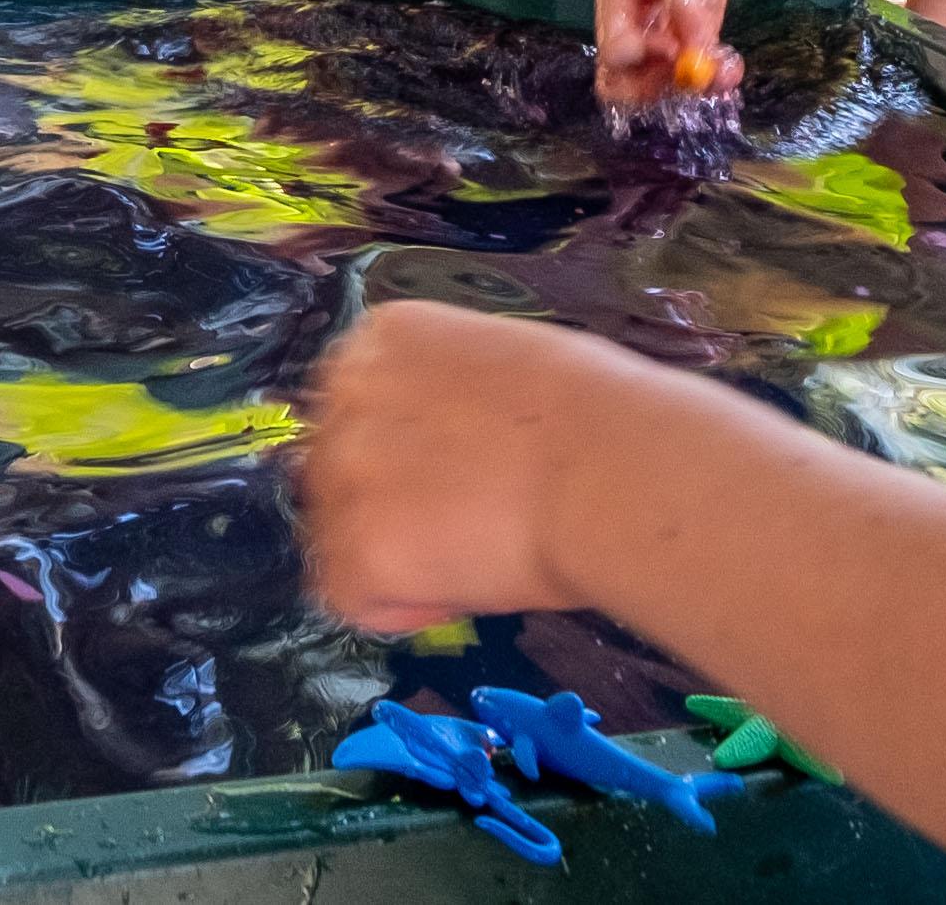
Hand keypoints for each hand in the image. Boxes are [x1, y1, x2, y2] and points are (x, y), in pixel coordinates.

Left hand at [302, 301, 659, 632]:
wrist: (609, 468)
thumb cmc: (598, 412)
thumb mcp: (506, 365)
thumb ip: (452, 397)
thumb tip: (455, 444)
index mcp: (384, 337)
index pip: (357, 405)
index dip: (402, 454)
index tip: (449, 478)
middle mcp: (343, 395)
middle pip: (335, 469)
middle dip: (388, 507)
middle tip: (463, 529)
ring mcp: (341, 473)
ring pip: (338, 536)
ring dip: (394, 558)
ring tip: (475, 559)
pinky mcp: (351, 549)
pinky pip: (352, 597)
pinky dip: (402, 608)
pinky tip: (464, 589)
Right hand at [590, 0, 729, 106]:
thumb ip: (684, 5)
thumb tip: (694, 50)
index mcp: (617, 10)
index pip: (615, 55)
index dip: (642, 60)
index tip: (673, 47)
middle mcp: (632, 33)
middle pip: (629, 83)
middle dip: (663, 88)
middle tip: (698, 76)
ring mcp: (659, 41)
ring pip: (664, 85)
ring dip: (694, 87)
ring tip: (723, 74)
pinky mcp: (686, 41)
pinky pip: (694, 71)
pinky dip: (712, 77)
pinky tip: (730, 68)